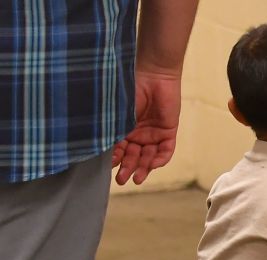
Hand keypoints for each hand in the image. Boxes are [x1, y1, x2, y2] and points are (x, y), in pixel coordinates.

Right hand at [114, 69, 181, 184]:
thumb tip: (98, 147)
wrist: (153, 74)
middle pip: (132, 157)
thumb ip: (111, 129)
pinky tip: (152, 165)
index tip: (109, 166)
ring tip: (136, 178)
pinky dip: (159, 159)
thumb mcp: (116, 111)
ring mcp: (153, 133)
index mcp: (122, 128)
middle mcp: (137, 134)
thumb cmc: (129, 88)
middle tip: (122, 179)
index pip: (118, 150)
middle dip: (127, 168)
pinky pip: (165, 150)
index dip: (114, 159)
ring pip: (148, 157)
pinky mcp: (168, 131)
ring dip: (142, 168)